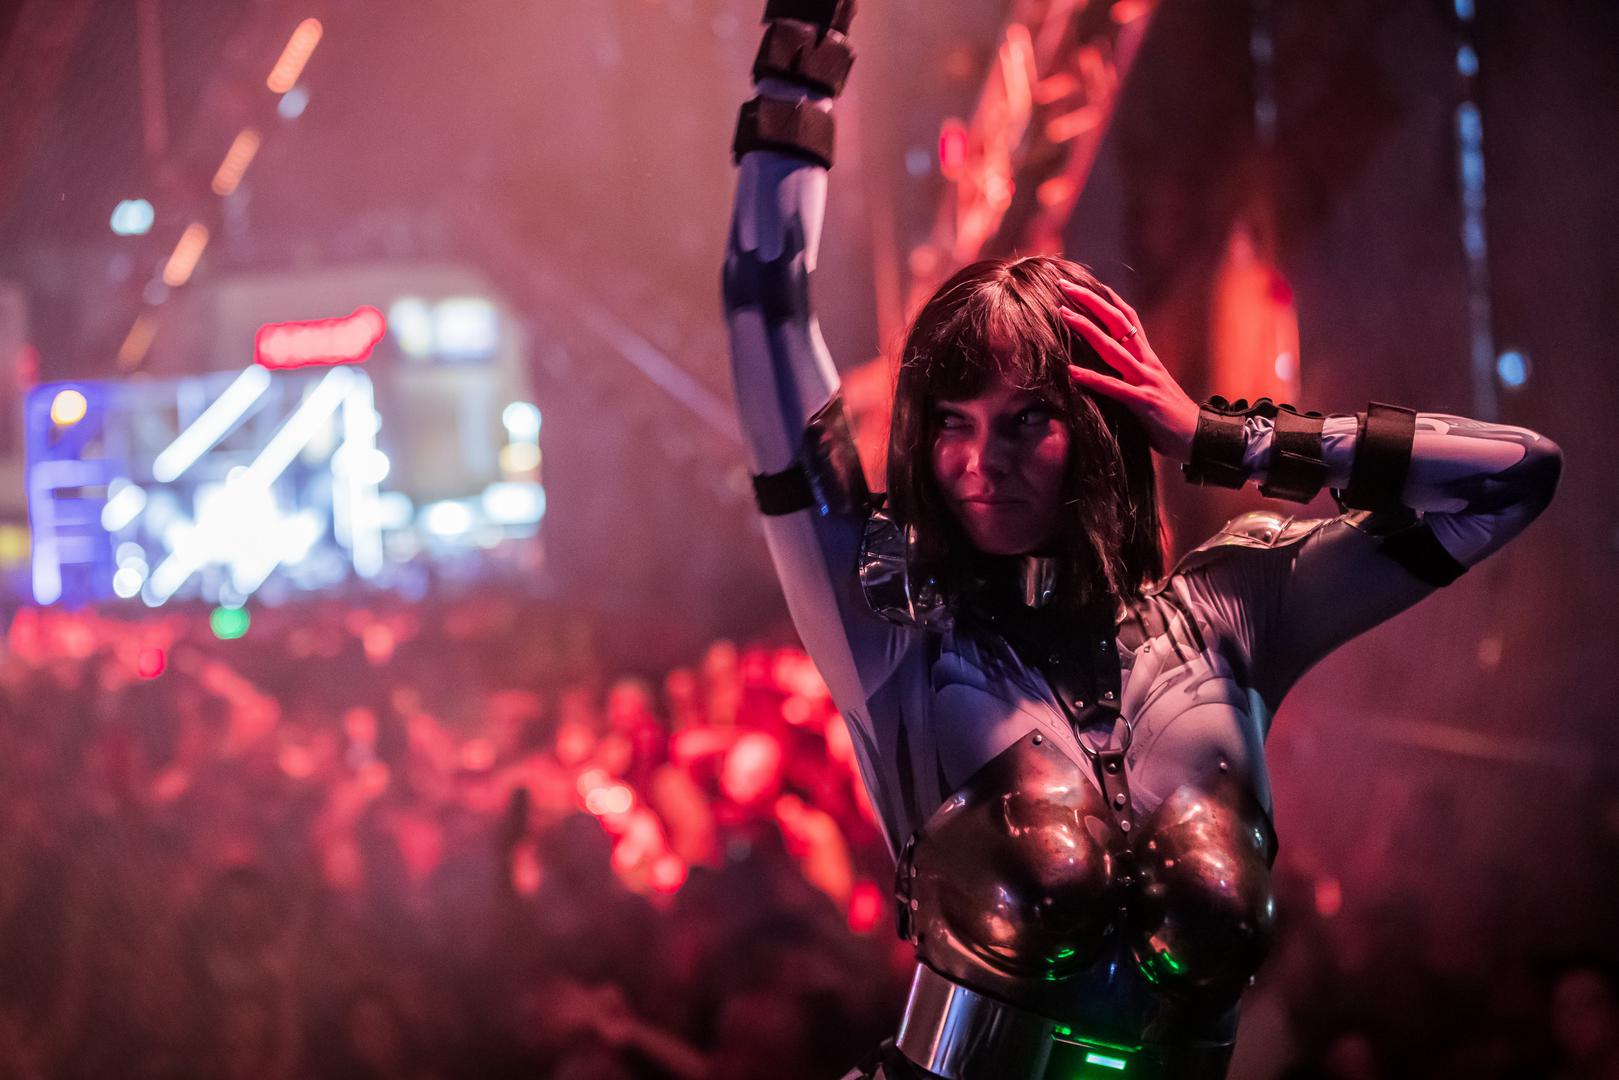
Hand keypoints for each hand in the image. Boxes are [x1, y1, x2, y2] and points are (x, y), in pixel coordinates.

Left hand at [1057, 280, 1198, 461]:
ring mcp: (1146, 380)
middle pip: (1118, 323)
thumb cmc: (1172, 420)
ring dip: (1086, 328)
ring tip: (1062, 313)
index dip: (1110, 301)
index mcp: (1149, 359)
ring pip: (1113, 348)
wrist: (1203, 440)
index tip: (1088, 284)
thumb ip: (1133, 380)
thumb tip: (1112, 378)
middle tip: (1065, 285)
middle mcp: (1147, 363)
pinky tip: (1071, 371)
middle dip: (1091, 301)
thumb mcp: (1151, 392)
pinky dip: (1092, 378)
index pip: (1129, 321)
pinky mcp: (1144, 402)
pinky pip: (1114, 387)